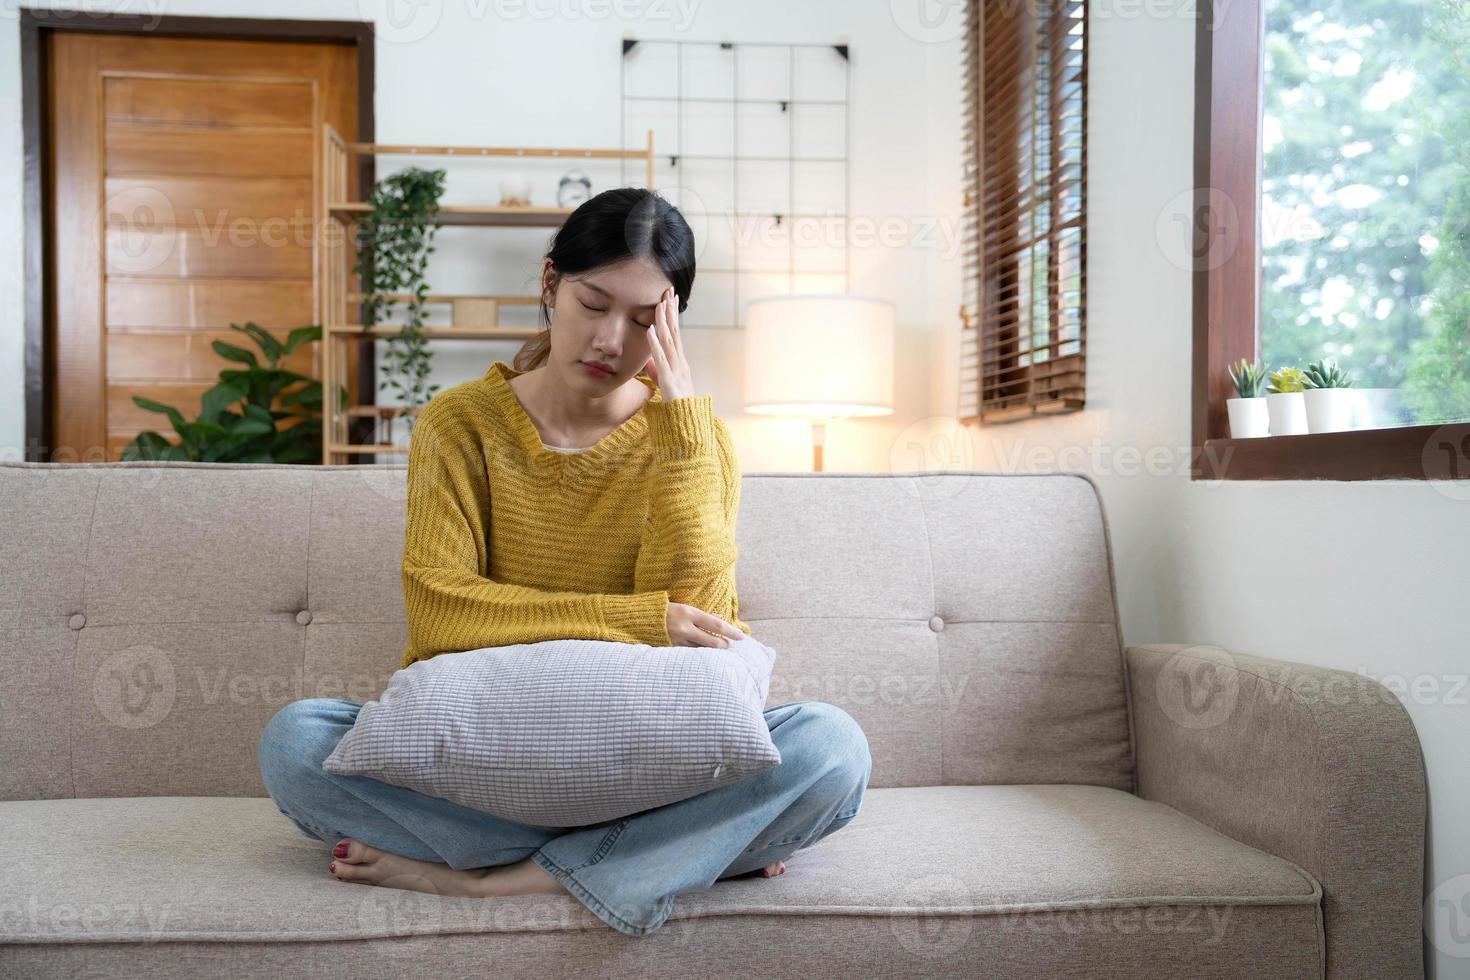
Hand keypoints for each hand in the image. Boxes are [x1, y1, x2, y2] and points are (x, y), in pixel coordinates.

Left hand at [643, 286, 696, 401]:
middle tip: (668, 290)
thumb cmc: (677, 408)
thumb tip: (648, 360)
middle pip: (675, 332)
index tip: (669, 298)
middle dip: (671, 311)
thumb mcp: (664, 385)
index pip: (676, 334)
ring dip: (664, 321)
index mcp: (680, 363)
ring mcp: (676, 371)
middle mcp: (680, 363)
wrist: (686, 428)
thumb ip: (657, 371)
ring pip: (670, 341)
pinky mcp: (669, 381)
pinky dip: (655, 344)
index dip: (672, 316)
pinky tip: (650, 330)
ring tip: (659, 304)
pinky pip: (660, 359)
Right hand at [667, 601, 744, 648]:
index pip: (716, 625)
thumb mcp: (685, 607)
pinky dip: (699, 654)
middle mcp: (684, 628)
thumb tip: (720, 619)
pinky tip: (704, 655)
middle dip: (723, 645)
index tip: (741, 637)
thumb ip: (703, 615)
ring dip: (712, 652)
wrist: (639, 619)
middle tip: (728, 645)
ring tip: (718, 650)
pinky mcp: (671, 649)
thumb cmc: (664, 610)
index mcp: (689, 613)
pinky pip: (690, 654)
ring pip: (702, 650)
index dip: (731, 632)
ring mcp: (677, 640)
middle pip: (711, 642)